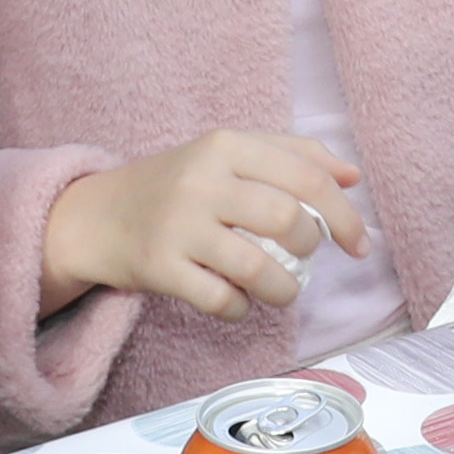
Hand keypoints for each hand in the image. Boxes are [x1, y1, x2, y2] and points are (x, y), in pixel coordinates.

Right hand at [50, 126, 368, 318]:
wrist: (96, 215)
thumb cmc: (176, 184)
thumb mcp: (227, 154)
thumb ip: (292, 155)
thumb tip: (352, 175)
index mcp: (226, 145)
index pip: (306, 177)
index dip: (344, 216)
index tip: (358, 244)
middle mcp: (202, 180)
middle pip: (287, 220)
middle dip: (310, 249)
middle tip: (304, 259)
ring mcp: (179, 225)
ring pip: (258, 268)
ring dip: (283, 290)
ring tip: (280, 290)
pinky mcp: (160, 267)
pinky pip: (222, 300)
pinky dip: (242, 309)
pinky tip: (239, 301)